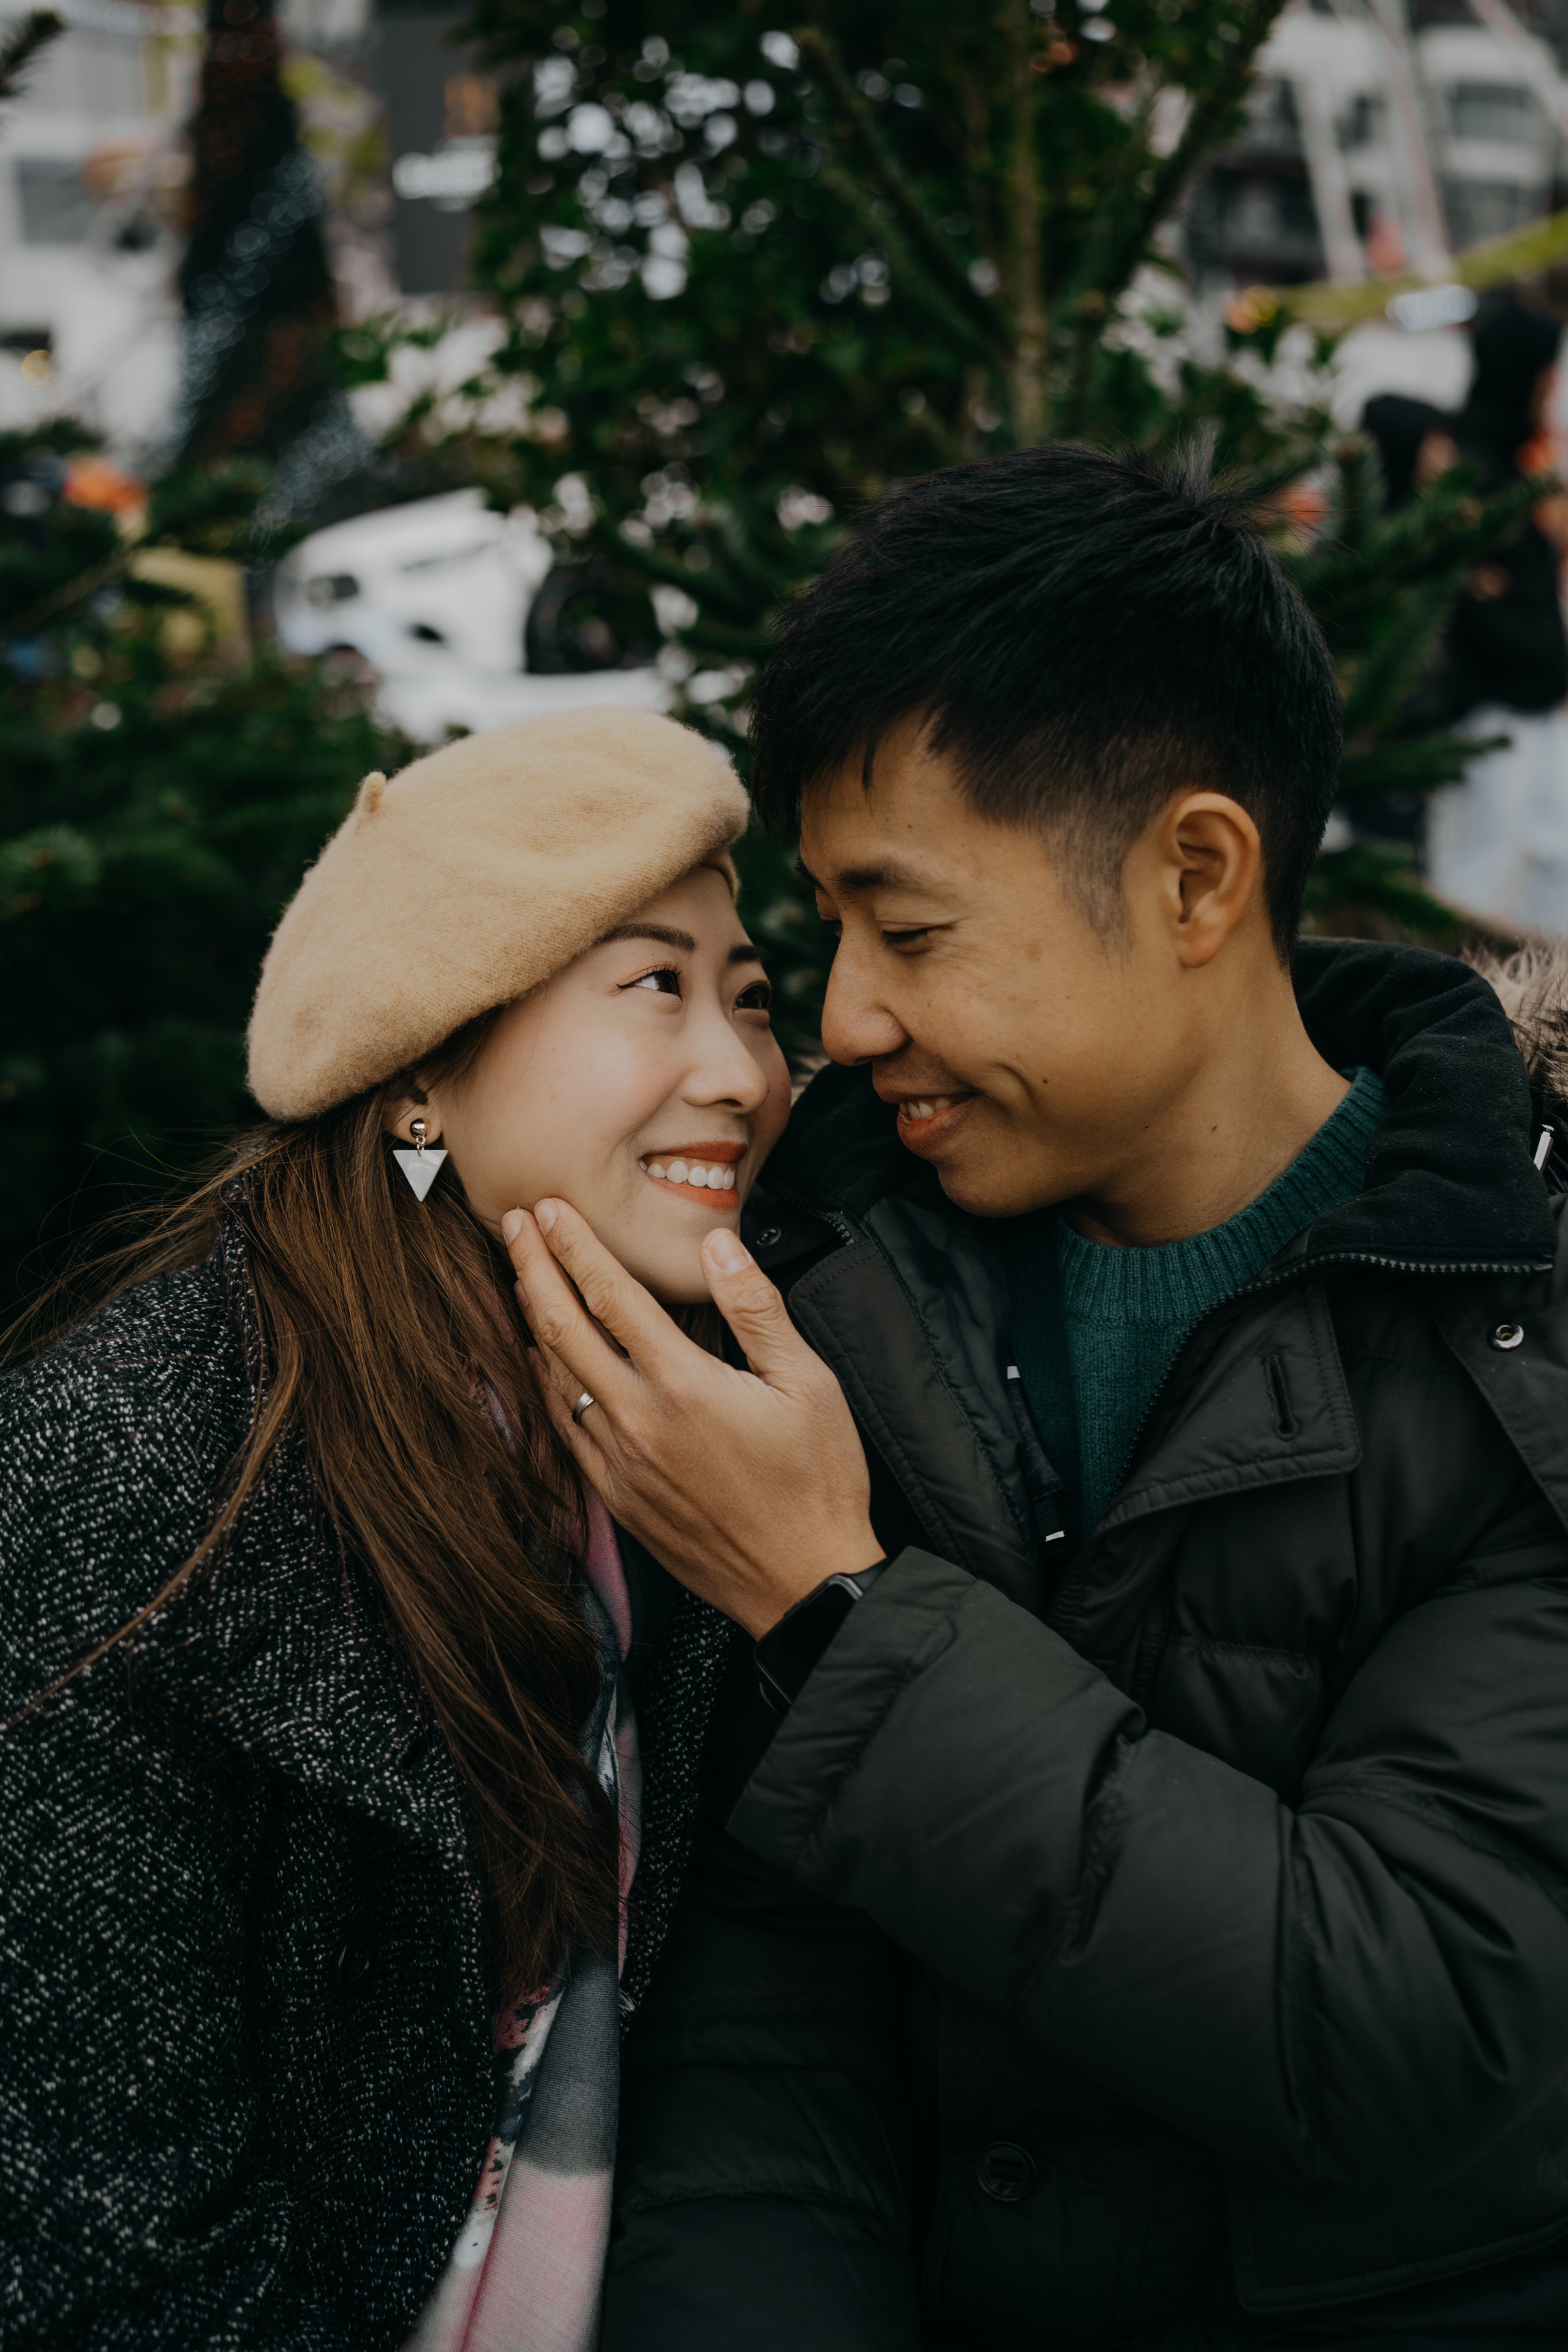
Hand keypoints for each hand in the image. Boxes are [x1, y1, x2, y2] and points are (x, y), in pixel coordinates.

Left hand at [501, 1201, 878, 1637]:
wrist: (804, 1583)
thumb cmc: (818, 1481)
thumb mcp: (809, 1383)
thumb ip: (757, 1308)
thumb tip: (718, 1245)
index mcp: (686, 1384)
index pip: (612, 1296)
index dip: (575, 1246)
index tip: (549, 1208)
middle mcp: (640, 1421)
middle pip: (564, 1328)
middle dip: (534, 1268)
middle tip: (512, 1224)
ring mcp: (621, 1464)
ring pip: (556, 1378)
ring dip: (532, 1321)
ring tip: (519, 1277)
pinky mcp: (619, 1498)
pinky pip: (565, 1429)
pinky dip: (546, 1384)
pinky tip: (542, 1360)